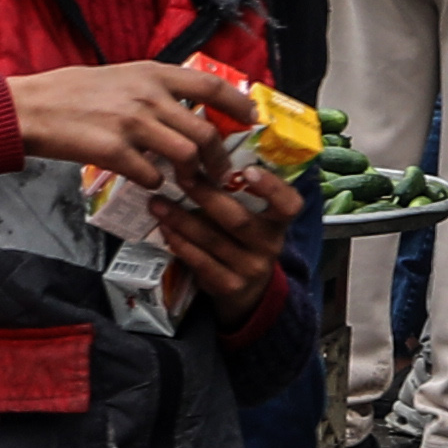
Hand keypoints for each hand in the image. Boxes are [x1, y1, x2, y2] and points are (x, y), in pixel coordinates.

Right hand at [3, 57, 237, 187]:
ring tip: (189, 184)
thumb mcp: (121, 76)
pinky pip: (152, 175)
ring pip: (185, 157)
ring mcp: (132, 125)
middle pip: (205, 132)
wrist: (32, 108)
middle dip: (218, 159)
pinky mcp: (115, 152)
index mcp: (153, 74)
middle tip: (220, 172)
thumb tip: (188, 107)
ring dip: (192, 176)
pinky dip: (156, 183)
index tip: (250, 120)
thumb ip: (155, 89)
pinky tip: (148, 182)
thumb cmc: (73, 92)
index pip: (211, 86)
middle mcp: (148, 96)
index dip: (237, 105)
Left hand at [147, 160, 292, 329]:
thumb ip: (239, 195)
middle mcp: (269, 246)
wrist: (250, 292)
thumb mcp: (254, 220)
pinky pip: (201, 262)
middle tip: (181, 176)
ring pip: (212, 241)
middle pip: (237, 219)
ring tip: (157, 202)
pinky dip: (181, 243)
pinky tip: (165, 228)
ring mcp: (250, 269)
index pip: (289, 205)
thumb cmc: (245, 241)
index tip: (248, 170)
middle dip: (206, 196)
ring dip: (182, 219)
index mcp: (278, 223)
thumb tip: (202, 154)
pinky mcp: (229, 286)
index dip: (272, 188)